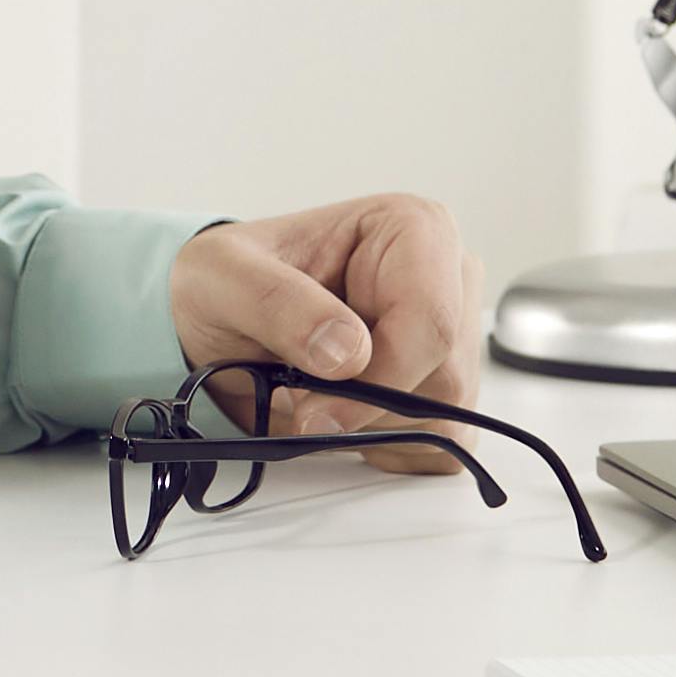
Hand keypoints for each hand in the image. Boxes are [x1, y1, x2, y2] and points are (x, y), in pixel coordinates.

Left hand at [171, 196, 488, 468]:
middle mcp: (447, 281)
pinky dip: (380, 446)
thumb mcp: (223, 276)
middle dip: (363, 408)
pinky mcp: (447, 394)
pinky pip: (438, 445)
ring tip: (314, 394)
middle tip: (301, 403)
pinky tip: (341, 413)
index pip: (432, 321)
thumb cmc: (230, 284)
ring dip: (366, 427)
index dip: (379, 378)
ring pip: (443, 418)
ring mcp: (454, 341)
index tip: (316, 410)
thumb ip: (278, 305)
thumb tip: (346, 351)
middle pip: (442, 377)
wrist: (221, 326)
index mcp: (414, 230)